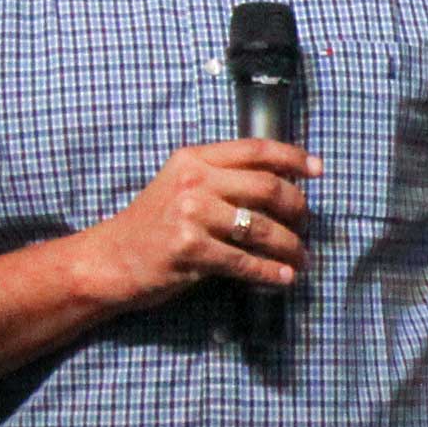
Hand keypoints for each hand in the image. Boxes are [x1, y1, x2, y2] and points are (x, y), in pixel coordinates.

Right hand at [76, 138, 317, 307]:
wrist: (110, 259)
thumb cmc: (153, 224)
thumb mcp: (182, 186)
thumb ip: (222, 179)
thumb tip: (283, 186)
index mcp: (194, 160)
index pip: (255, 149)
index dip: (292, 157)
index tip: (318, 170)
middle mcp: (193, 181)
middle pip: (268, 188)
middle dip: (297, 208)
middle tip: (306, 225)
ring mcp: (190, 215)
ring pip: (261, 228)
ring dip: (290, 246)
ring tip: (300, 258)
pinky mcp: (189, 250)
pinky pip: (245, 261)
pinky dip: (270, 272)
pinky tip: (283, 277)